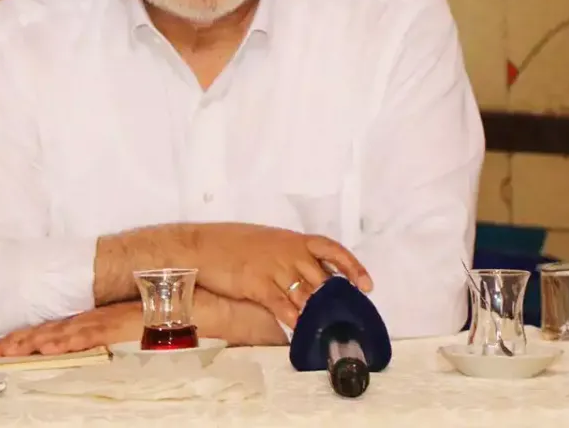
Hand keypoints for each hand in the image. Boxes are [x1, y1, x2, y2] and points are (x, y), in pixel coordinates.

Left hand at [0, 302, 141, 356]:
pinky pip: (85, 335)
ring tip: (9, 350)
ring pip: (58, 334)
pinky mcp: (112, 325)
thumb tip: (67, 342)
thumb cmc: (143, 313)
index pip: (44, 330)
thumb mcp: (112, 325)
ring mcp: (97, 322)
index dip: (18, 338)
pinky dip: (66, 341)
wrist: (170, 299)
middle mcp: (84, 320)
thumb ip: (91, 332)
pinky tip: (49, 346)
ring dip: (32, 342)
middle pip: (43, 332)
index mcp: (82, 321)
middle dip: (15, 342)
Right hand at [185, 223, 371, 327]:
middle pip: (322, 278)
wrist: (202, 246)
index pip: (332, 249)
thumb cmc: (234, 244)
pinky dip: (293, 318)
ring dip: (317, 313)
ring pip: (306, 294)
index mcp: (294, 239)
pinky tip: (299, 329)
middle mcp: (289, 252)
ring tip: (327, 328)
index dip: (353, 267)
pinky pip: (282, 305)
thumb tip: (311, 275)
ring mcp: (274, 268)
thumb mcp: (268, 242)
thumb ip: (291, 256)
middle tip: (345, 317)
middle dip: (335, 299)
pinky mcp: (257, 284)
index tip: (366, 285)